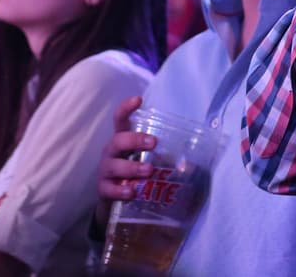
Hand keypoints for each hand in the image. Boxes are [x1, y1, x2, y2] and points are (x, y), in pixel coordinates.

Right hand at [96, 96, 155, 226]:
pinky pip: (109, 189)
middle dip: (135, 139)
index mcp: (122, 140)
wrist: (113, 196)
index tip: (138, 99)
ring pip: (115, 165)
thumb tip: (192, 161)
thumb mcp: (145, 158)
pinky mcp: (103, 189)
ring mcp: (106, 171)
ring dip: (132, 167)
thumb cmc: (133, 170)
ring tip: (149, 170)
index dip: (126, 108)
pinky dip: (121, 190)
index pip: (120, 120)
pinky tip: (132, 192)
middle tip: (153, 142)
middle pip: (118, 140)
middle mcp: (111, 152)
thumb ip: (163, 155)